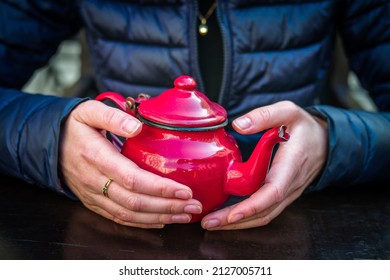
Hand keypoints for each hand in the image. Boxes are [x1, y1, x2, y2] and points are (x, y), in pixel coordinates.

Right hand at [59, 100, 201, 227]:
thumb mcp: (89, 112)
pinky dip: (142, 223)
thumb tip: (137, 126)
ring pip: (128, 214)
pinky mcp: (93, 202)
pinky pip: (118, 218)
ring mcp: (93, 195)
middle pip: (134, 201)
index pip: (132, 178)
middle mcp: (94, 180)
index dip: (160, 188)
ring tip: (185, 216)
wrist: (48, 143)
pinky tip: (161, 221)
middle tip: (193, 206)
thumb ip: (113, 118)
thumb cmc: (74, 126)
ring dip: (159, 217)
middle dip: (167, 206)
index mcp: (96, 156)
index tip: (185, 190)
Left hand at [201, 101, 327, 229]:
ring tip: (212, 223)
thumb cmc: (305, 127)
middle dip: (235, 220)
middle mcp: (290, 184)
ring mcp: (287, 193)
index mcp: (291, 164)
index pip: (273, 191)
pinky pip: (265, 211)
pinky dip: (246, 218)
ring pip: (264, 216)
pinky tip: (227, 217)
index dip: (252, 205)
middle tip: (209, 223)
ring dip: (238, 223)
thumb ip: (264, 116)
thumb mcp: (288, 112)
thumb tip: (238, 125)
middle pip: (264, 211)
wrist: (325, 142)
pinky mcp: (282, 195)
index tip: (231, 214)